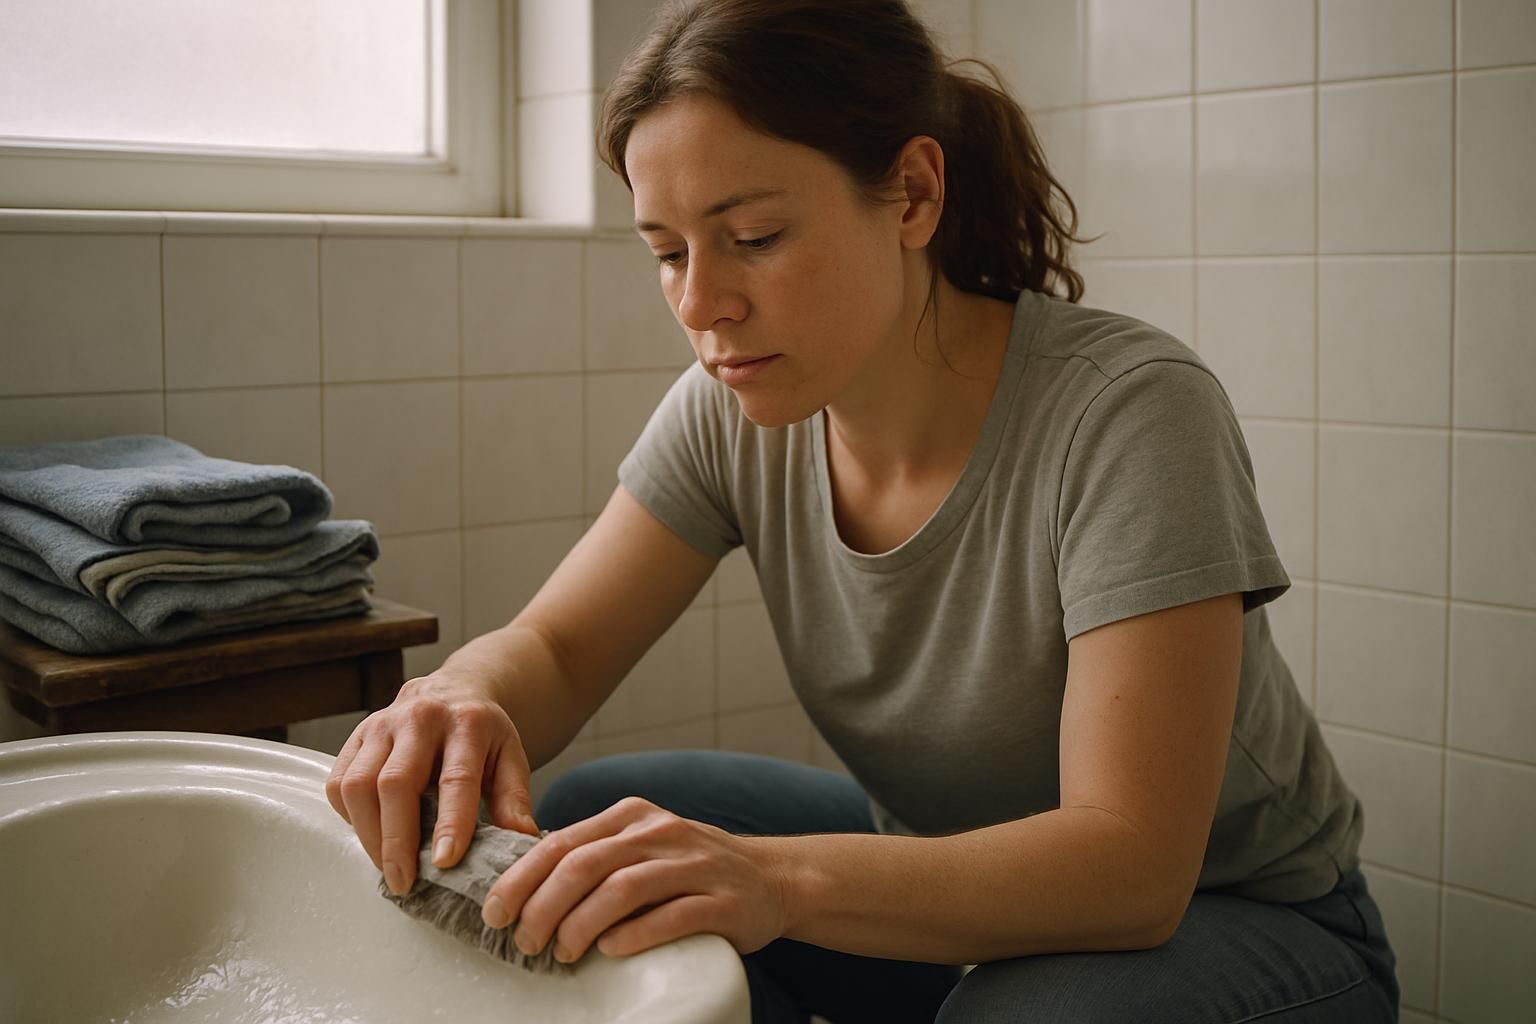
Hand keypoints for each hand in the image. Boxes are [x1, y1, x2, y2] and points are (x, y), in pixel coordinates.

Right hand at [325, 672, 540, 894]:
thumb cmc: (482, 735)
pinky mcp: (356, 736)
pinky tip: (372, 833)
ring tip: (388, 867)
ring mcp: (383, 725)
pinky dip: (351, 817)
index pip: (456, 778)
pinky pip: (340, 783)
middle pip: (396, 782)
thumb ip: (514, 799)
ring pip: (359, 784)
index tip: (444, 862)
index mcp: (468, 723)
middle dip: (396, 839)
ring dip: (369, 834)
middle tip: (404, 881)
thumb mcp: (510, 758)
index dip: (450, 823)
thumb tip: (522, 841)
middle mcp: (420, 718)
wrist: (453, 690)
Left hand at [484, 795, 789, 963]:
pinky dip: (632, 936)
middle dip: (542, 907)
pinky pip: (668, 917)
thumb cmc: (692, 868)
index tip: (494, 912)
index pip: (562, 842)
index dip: (521, 879)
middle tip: (524, 942)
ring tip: (561, 953)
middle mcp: (659, 832)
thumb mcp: (641, 845)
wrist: (773, 878)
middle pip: (584, 865)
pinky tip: (609, 951)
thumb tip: (524, 883)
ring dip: (579, 926)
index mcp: (631, 816)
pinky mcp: (720, 901)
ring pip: (620, 889)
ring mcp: (692, 865)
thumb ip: (594, 855)